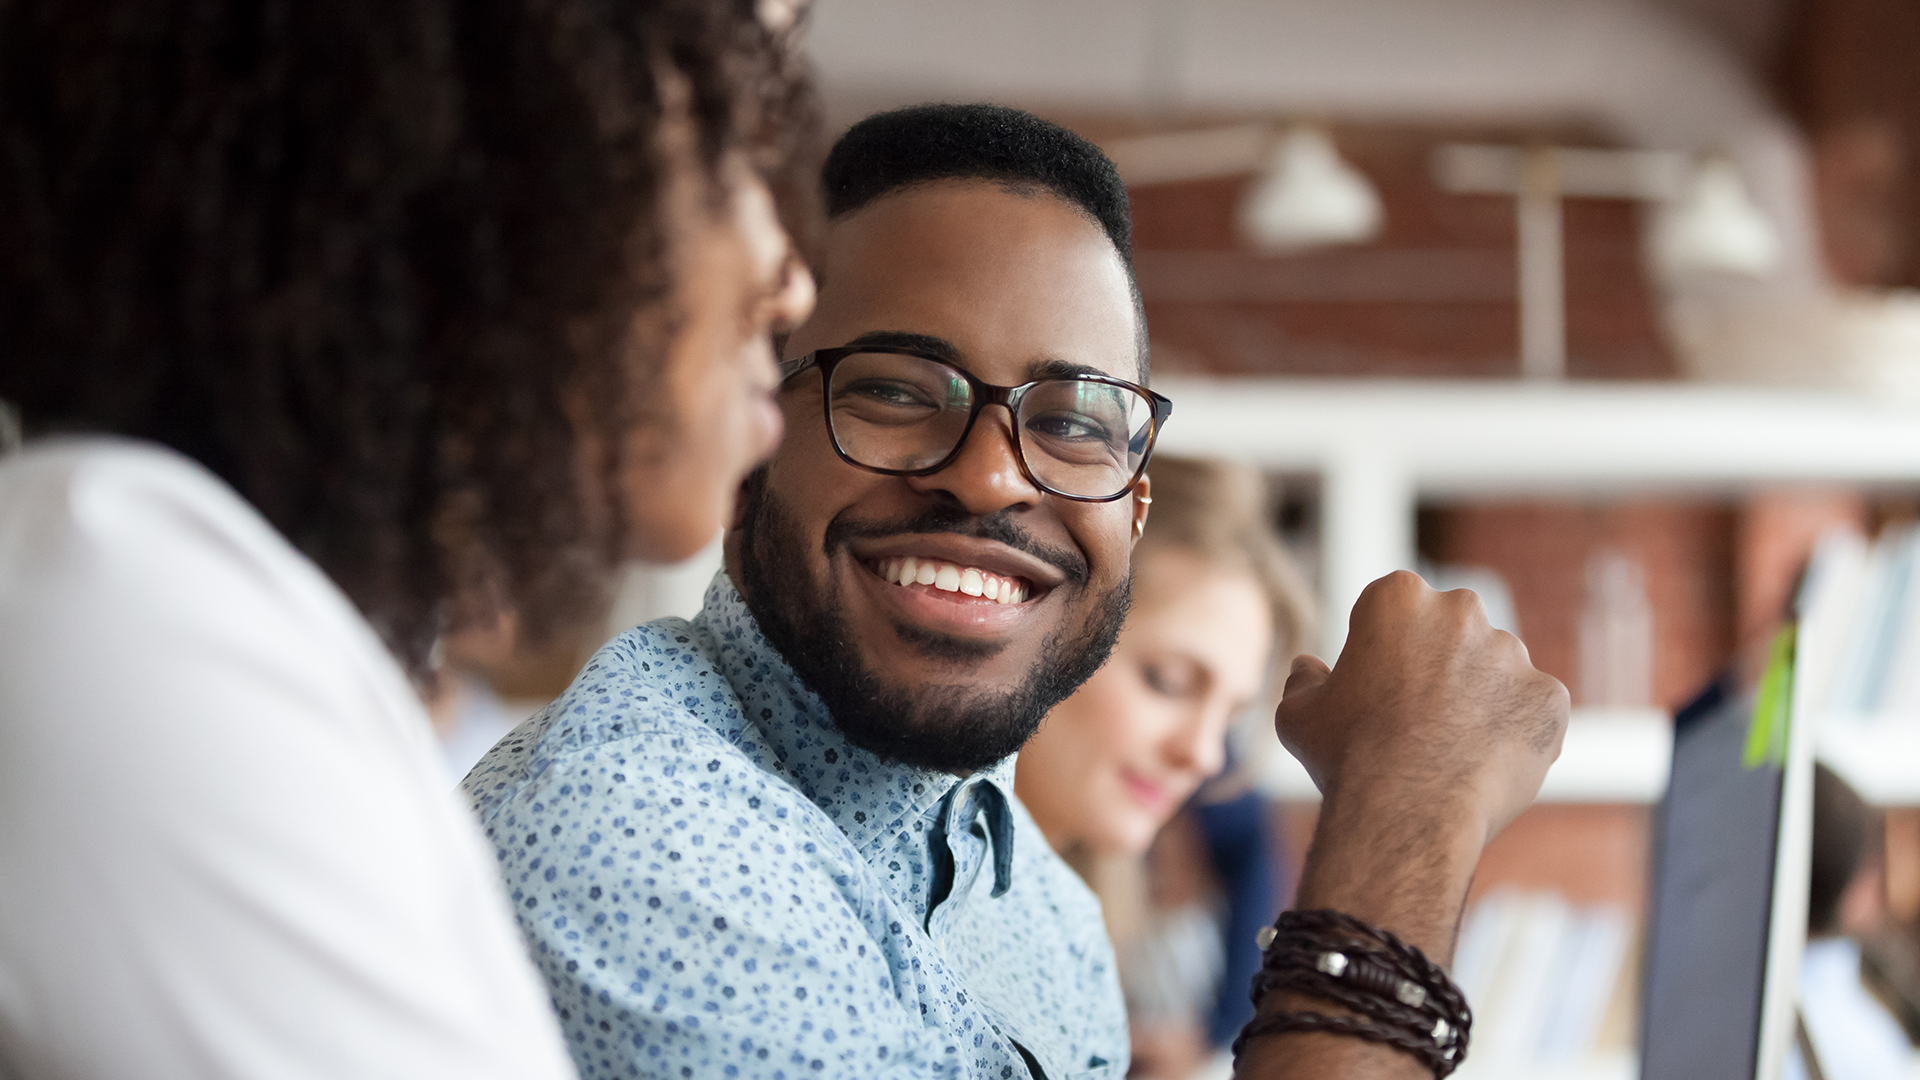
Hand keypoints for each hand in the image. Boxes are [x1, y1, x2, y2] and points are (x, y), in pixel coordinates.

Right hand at [1276, 570, 1567, 846]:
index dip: (1384, 648)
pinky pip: (1534, 710)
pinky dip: (1516, 732)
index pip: (1396, 609)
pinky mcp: (1550, 697)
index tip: (1379, 686)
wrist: (1408, 812)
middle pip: (1453, 631)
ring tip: (1452, 751)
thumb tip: (1307, 667)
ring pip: (1496, 670)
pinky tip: (1485, 765)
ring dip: (1480, 697)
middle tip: (1418, 718)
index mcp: (1398, 597)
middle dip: (1440, 663)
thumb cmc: (1345, 758)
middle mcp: (1461, 610)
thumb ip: (1303, 680)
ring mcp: (1512, 653)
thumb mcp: (1298, 715)